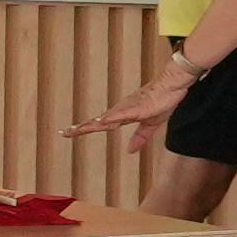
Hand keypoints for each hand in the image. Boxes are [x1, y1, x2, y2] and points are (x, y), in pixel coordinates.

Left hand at [75, 63, 198, 144]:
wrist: (172, 85)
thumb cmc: (161, 101)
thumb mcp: (150, 125)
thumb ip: (139, 137)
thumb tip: (129, 151)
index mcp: (122, 115)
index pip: (100, 124)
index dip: (85, 128)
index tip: (69, 131)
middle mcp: (120, 110)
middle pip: (98, 121)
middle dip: (81, 127)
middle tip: (64, 132)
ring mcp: (128, 108)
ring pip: (106, 118)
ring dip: (92, 124)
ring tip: (77, 129)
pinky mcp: (137, 107)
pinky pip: (122, 114)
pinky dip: (111, 118)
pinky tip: (102, 121)